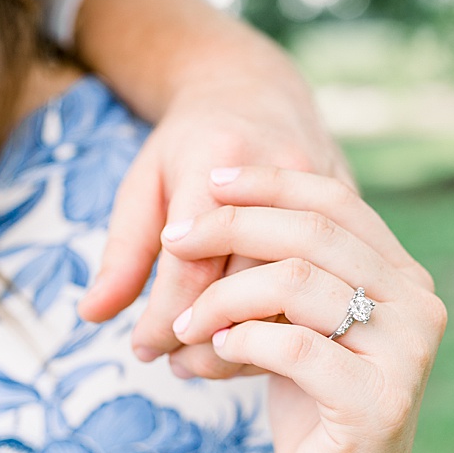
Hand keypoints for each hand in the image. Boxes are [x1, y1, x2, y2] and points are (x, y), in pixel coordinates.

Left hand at [79, 73, 351, 378]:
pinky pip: (324, 292)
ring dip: (243, 343)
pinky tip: (243, 340)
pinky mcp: (362, 219)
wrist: (253, 90)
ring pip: (292, 300)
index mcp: (224, 160)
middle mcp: (288, 171)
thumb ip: (122, 252)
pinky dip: (279, 329)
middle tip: (170, 361)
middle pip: (247, 288)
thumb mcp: (143, 186)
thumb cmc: (189, 145)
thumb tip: (91, 315)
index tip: (141, 349)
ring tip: (199, 359)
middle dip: (204, 339)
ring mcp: (335, 192)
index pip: (192, 269)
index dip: (163, 321)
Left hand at [160, 166, 443, 452]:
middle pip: (313, 233)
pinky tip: (213, 353)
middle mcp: (418, 305)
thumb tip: (227, 205)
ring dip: (223, 296)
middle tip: (172, 243)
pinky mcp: (380, 403)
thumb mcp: (298, 330)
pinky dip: (240, 341)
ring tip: (182, 324)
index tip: (207, 183)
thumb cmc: (312, 413)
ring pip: (298, 283)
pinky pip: (294, 348)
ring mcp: (407, 354)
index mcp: (403, 276)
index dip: (268, 183)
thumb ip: (288, 273)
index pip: (334, 201)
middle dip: (230, 228)